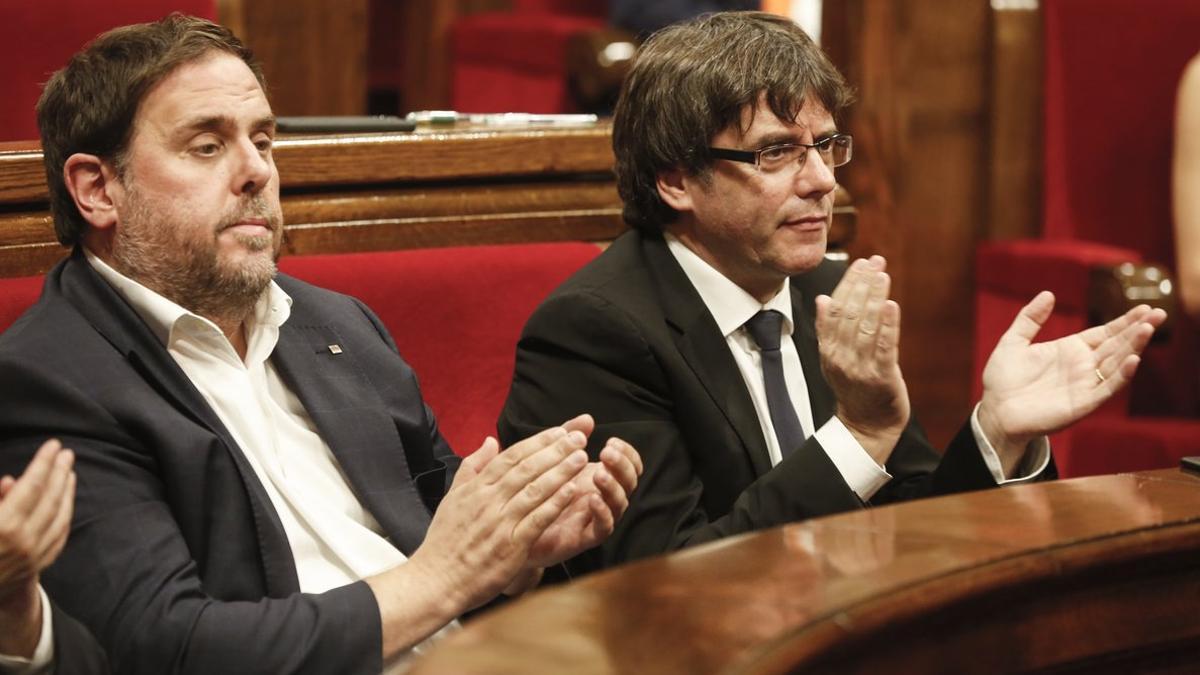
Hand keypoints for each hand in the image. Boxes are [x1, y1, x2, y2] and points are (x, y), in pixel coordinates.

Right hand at [0, 439, 75, 657]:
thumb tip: (10, 481)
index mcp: (4, 525)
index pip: (31, 486)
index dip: (43, 463)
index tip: (53, 445)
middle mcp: (23, 541)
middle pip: (51, 499)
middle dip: (60, 472)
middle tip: (67, 453)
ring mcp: (33, 555)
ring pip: (60, 517)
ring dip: (67, 492)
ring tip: (68, 473)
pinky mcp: (37, 566)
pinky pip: (59, 536)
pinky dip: (65, 516)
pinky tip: (66, 503)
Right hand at [405, 423, 590, 612]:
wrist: (435, 581)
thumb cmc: (444, 543)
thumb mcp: (452, 498)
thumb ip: (472, 467)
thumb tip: (490, 442)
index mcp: (476, 488)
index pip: (511, 456)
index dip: (538, 442)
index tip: (559, 431)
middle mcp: (488, 501)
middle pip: (527, 468)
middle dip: (555, 450)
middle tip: (578, 437)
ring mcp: (500, 523)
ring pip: (535, 489)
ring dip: (561, 471)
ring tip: (581, 457)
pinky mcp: (511, 546)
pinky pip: (537, 519)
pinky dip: (555, 503)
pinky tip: (572, 491)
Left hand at [524, 430, 642, 568]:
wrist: (517, 528)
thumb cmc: (537, 491)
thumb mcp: (552, 459)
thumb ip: (570, 438)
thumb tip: (587, 418)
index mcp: (600, 476)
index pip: (629, 464)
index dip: (627, 454)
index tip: (611, 442)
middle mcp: (604, 496)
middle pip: (630, 481)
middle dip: (622, 465)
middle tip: (606, 453)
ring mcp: (597, 517)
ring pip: (620, 504)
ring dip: (613, 487)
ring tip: (599, 474)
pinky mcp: (586, 537)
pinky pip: (604, 527)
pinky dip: (602, 513)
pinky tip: (593, 500)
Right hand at [815, 256, 909, 462]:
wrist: (866, 426)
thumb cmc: (855, 388)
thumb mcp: (835, 357)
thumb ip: (828, 329)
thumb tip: (822, 299)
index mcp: (828, 349)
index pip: (835, 309)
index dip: (847, 283)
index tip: (860, 262)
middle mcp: (840, 357)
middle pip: (849, 313)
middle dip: (862, 284)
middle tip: (875, 261)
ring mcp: (860, 368)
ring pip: (865, 326)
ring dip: (874, 297)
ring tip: (882, 275)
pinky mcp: (881, 378)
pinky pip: (884, 347)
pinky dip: (888, 325)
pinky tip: (891, 304)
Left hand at [978, 291, 1166, 470]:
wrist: (995, 412)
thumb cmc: (1003, 380)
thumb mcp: (1013, 342)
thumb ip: (1030, 318)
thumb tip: (1048, 293)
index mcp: (1070, 349)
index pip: (1105, 333)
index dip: (1124, 321)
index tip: (1144, 307)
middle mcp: (1083, 366)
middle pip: (1117, 345)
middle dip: (1138, 330)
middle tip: (1159, 313)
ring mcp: (1084, 384)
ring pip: (1117, 363)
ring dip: (1133, 347)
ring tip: (1147, 329)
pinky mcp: (1082, 403)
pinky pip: (1106, 388)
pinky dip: (1121, 375)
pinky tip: (1133, 360)